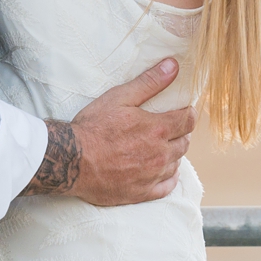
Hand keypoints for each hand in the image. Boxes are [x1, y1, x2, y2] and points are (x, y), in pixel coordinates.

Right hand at [22, 59, 193, 204]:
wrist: (71, 160)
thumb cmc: (93, 126)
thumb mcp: (119, 97)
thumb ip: (149, 82)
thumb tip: (174, 66)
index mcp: (157, 130)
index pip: (188, 120)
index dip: (187, 113)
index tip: (180, 110)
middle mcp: (160, 155)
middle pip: (185, 142)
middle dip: (180, 132)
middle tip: (168, 127)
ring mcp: (152, 176)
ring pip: (177, 164)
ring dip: (173, 153)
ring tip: (161, 146)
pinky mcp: (141, 193)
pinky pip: (167, 187)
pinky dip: (169, 177)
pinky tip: (162, 170)